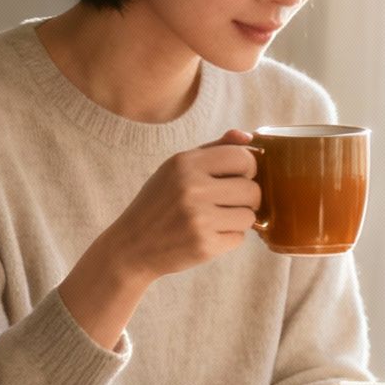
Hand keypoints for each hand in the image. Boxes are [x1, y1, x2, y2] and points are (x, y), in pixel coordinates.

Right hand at [97, 128, 261, 282]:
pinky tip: (207, 235)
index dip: (248, 168)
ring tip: (215, 219)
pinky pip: (239, 238)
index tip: (239, 177)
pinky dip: (228, 238)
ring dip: (238, 220)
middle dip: (246, 198)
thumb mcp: (176, 168)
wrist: (132, 247)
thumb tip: (248, 137)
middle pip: (252, 190)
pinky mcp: (204, 246)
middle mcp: (192, 188)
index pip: (242, 158)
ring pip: (249, 216)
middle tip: (228, 203)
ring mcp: (199, 219)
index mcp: (185, 163)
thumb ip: (214, 149)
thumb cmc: (158, 204)